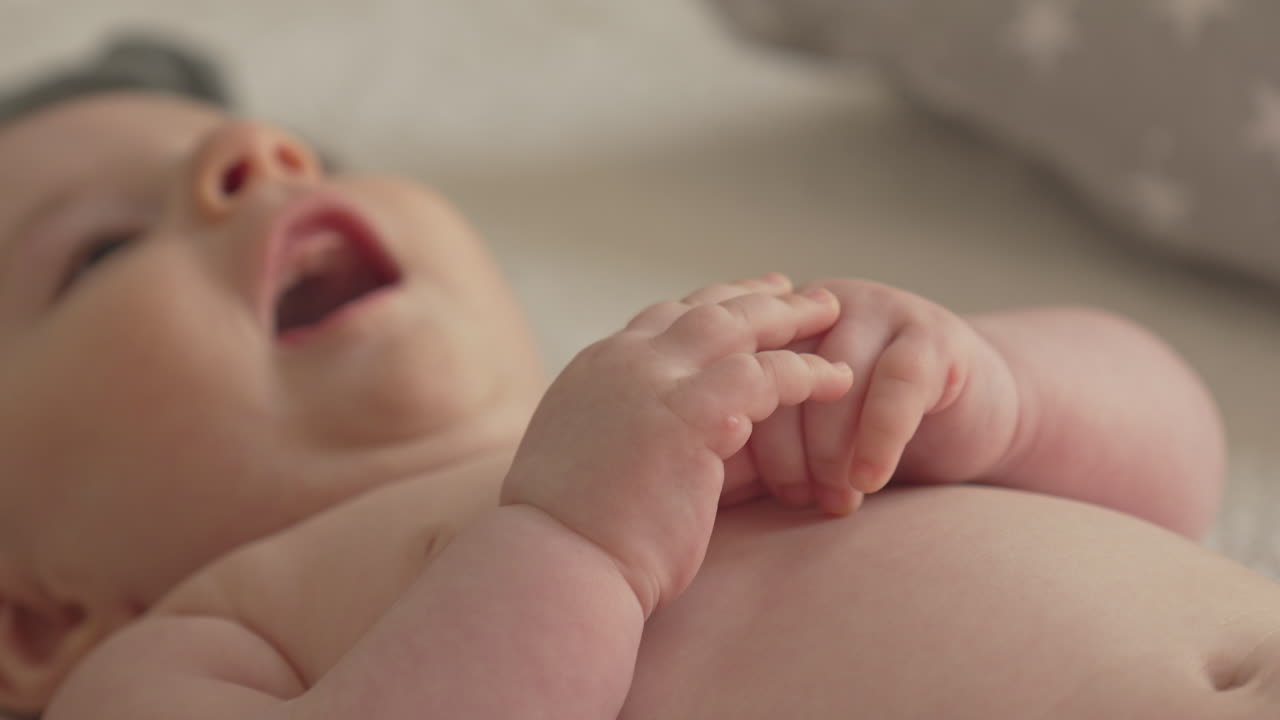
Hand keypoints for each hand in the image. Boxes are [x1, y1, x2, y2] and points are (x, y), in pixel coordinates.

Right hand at [500, 274, 853, 615]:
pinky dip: (803, 371)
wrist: (556, 563)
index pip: (663, 319)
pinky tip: (836, 378)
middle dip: (754, 296)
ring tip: (831, 312)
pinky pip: (764, 374)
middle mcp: (622, 361)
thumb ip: (614, 429)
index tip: (743, 303)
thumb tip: (638, 440)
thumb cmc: (570, 536)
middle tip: (796, 289)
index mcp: (596, 370)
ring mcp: (653, 381)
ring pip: (735, 325)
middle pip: (702, 309)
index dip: (709, 308)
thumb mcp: (582, 459)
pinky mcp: (689, 415)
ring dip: (787, 316)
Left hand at [724, 278, 1017, 515]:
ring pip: (835, 377)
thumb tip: (680, 485)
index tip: (731, 489)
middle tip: (794, 500)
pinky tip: (870, 479)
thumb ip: (743, 441)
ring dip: (831, 449)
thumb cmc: (859, 441)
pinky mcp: (930, 334)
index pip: (731, 372)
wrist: (962, 423)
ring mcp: (873, 310)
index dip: (733, 431)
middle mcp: (814, 308)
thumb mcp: (793, 436)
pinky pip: (897, 382)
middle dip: (780, 445)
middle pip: (776, 370)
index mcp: (768, 324)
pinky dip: (879, 436)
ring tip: (835, 501)